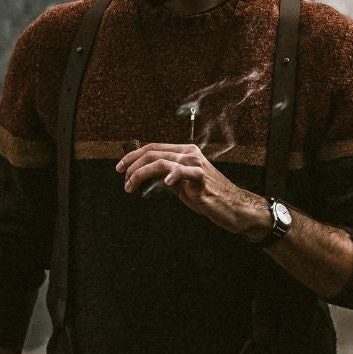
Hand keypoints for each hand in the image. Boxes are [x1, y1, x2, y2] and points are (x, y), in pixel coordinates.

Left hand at [116, 142, 262, 236]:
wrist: (232, 206)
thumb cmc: (207, 195)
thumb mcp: (181, 183)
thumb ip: (166, 175)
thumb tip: (145, 175)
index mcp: (183, 152)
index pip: (152, 148)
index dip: (133, 156)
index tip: (120, 168)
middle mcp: (188, 153)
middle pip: (152, 152)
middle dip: (132, 165)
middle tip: (123, 179)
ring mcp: (195, 164)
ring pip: (160, 161)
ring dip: (140, 174)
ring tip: (131, 186)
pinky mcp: (201, 177)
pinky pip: (182, 172)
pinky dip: (171, 176)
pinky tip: (165, 183)